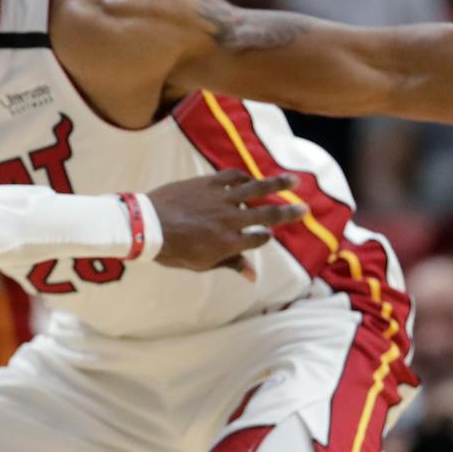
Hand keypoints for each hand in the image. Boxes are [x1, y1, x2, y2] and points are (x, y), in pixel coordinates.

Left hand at [146, 170, 305, 274]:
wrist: (147, 225)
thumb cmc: (171, 250)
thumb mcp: (201, 264)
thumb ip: (229, 264)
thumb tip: (253, 276)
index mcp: (230, 243)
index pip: (259, 240)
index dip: (265, 238)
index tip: (267, 236)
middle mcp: (232, 220)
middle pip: (268, 215)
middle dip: (289, 213)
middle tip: (305, 209)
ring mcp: (222, 200)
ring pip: (257, 189)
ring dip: (278, 185)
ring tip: (294, 181)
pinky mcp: (209, 183)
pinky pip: (233, 176)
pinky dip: (244, 176)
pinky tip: (251, 177)